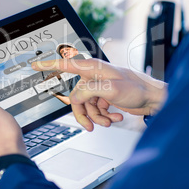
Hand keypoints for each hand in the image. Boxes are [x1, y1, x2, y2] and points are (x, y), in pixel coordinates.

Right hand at [32, 58, 166, 130]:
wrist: (153, 99)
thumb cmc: (137, 88)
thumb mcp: (110, 89)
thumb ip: (87, 92)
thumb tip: (75, 98)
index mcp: (92, 68)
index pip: (65, 64)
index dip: (48, 64)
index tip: (35, 65)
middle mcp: (93, 76)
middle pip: (75, 97)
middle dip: (83, 113)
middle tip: (90, 124)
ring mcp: (98, 87)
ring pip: (85, 106)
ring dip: (96, 117)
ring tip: (109, 120)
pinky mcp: (104, 97)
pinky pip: (95, 109)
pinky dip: (104, 116)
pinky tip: (115, 117)